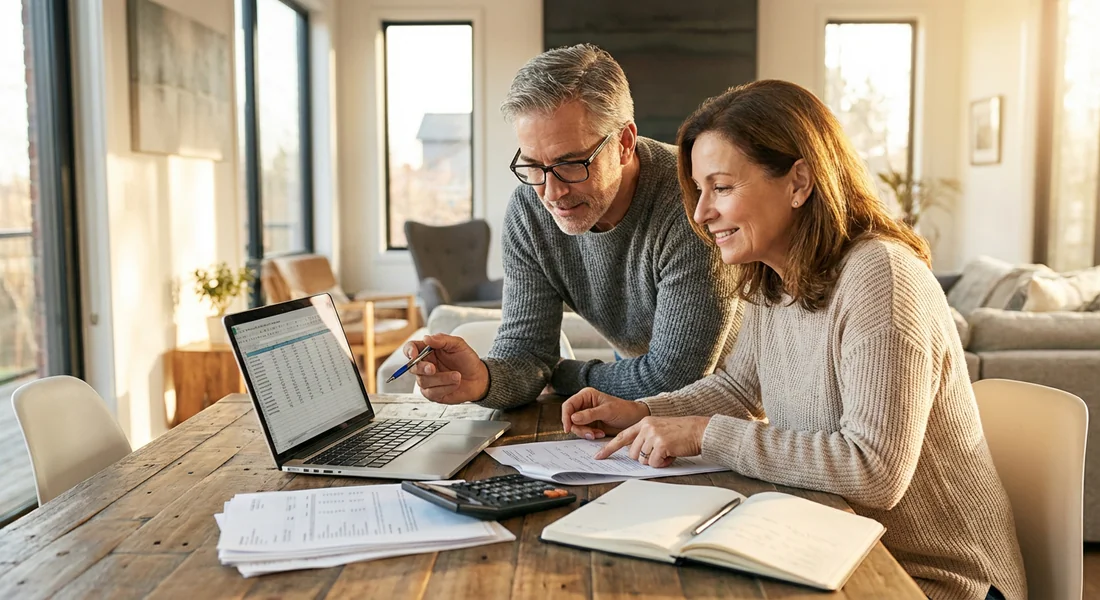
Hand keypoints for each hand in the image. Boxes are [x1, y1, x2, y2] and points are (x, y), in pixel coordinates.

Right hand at [402, 333, 488, 403]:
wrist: (478, 377)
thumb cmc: (467, 360)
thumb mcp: (458, 344)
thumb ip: (442, 340)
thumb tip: (426, 338)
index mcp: (427, 351)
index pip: (410, 348)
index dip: (409, 351)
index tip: (414, 355)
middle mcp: (424, 365)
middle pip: (412, 367)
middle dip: (422, 368)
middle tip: (433, 368)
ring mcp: (427, 380)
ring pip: (423, 381)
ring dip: (442, 379)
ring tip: (457, 376)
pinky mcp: (432, 394)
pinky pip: (432, 393)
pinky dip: (446, 388)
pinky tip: (455, 384)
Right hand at [561, 387, 649, 439]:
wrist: (634, 420)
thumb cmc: (623, 410)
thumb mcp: (607, 411)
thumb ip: (589, 414)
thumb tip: (573, 418)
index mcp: (586, 395)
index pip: (568, 405)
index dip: (566, 416)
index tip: (568, 428)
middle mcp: (584, 405)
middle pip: (570, 418)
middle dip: (579, 428)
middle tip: (590, 434)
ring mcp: (586, 415)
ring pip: (575, 426)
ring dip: (585, 433)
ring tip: (598, 434)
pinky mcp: (590, 424)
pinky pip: (583, 432)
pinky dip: (590, 435)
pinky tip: (600, 434)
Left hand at [593, 416, 710, 467]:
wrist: (699, 430)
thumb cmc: (682, 433)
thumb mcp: (659, 429)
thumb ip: (645, 438)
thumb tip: (635, 454)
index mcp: (644, 422)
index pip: (621, 437)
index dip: (609, 448)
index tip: (598, 456)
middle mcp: (646, 427)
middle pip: (633, 454)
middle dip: (645, 459)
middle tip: (660, 453)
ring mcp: (653, 435)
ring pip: (643, 460)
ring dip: (656, 461)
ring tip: (668, 452)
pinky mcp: (661, 444)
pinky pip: (655, 463)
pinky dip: (663, 463)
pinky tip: (672, 455)